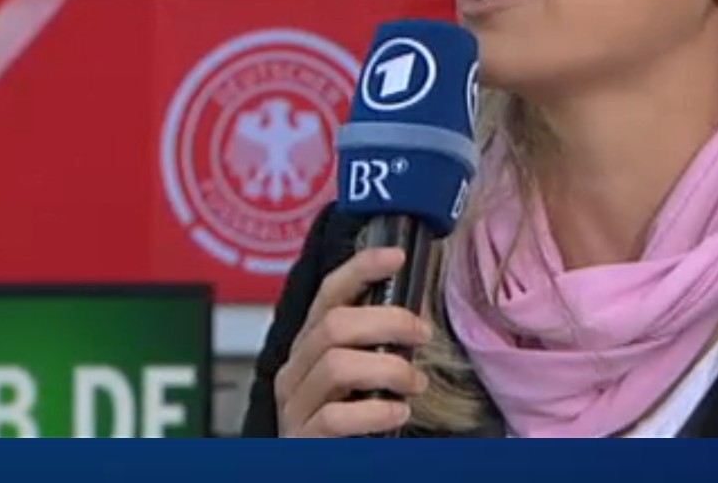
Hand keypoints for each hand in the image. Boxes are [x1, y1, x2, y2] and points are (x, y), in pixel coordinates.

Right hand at [274, 247, 432, 436]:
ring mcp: (295, 406)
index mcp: (311, 345)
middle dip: (388, 321)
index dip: (361, 268)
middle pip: (333, 324)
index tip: (398, 255)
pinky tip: (398, 412)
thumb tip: (416, 313)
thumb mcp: (364, 376)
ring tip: (416, 383)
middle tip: (423, 334)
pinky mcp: (302, 441)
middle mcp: (296, 369)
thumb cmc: (353, 422)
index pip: (329, 293)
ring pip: (336, 365)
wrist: (325, 468)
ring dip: (388, 368)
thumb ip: (379, 344)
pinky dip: (375, 411)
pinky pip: (336, 417)